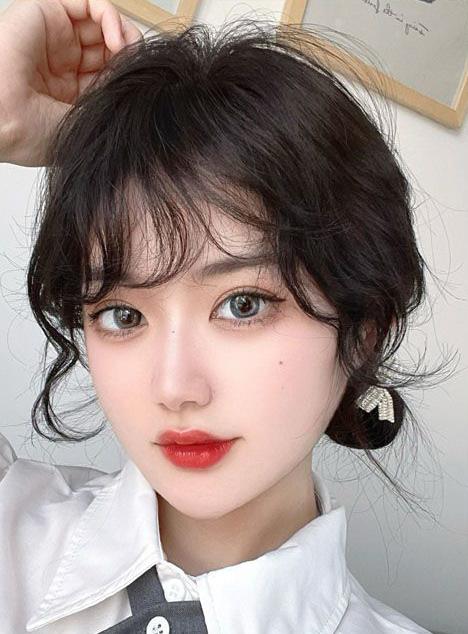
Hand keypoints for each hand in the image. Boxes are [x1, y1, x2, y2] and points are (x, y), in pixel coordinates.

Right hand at [0, 0, 141, 166]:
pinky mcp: (46, 14)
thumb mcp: (85, 122)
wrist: (2, 119)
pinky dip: (111, 17)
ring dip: (125, 36)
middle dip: (130, 55)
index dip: (129, 76)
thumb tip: (138, 87)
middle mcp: (64, 63)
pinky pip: (89, 5)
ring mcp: (56, 39)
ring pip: (103, 25)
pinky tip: (117, 40)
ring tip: (128, 53)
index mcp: (71, 93)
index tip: (140, 86)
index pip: (111, 74)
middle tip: (139, 68)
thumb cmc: (33, 132)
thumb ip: (110, 99)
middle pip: (110, 48)